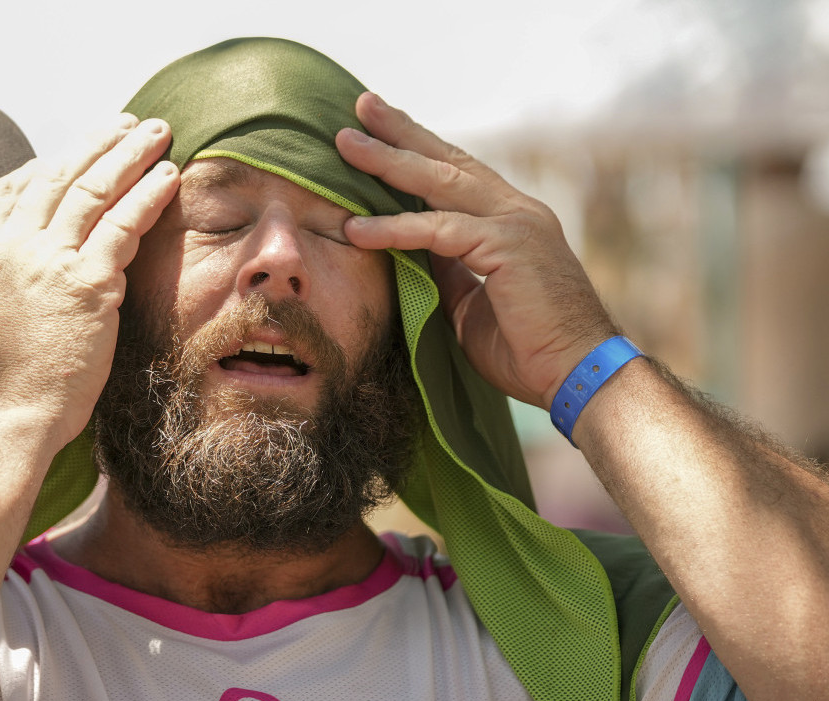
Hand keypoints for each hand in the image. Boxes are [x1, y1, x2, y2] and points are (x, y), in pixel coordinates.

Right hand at [0, 115, 178, 447]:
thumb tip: (12, 279)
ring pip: (93, 189)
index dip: (46, 165)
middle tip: (125, 123)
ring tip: (155, 132)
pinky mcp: (86, 283)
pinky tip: (167, 177)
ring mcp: (46, 261)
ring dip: (128, 153)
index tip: (74, 153)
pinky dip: (147, 194)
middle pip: (55, 175)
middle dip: (95, 142)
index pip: (10, 189)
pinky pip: (123, 224)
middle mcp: (8, 246)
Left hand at [335, 92, 616, 408]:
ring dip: (388, 162)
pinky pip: (439, 232)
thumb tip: (411, 250)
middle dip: (401, 132)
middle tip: (361, 104)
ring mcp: (516, 224)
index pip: (457, 173)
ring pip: (440, 183)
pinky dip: (395, 229)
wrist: (575, 375)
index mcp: (511, 220)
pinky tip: (356, 229)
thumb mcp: (471, 301)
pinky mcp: (508, 246)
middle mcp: (517, 211)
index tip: (379, 128)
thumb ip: (446, 268)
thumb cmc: (526, 348)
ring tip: (345, 144)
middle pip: (448, 160)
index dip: (418, 149)